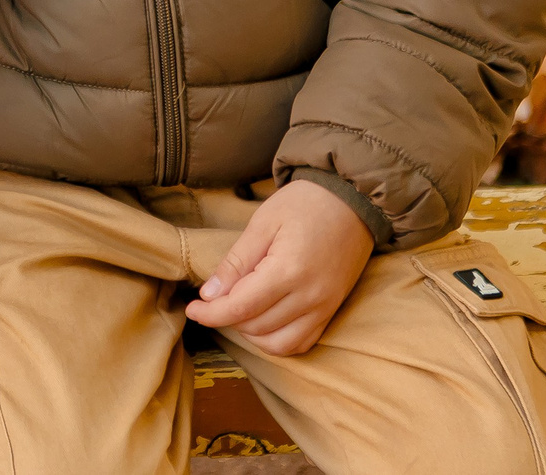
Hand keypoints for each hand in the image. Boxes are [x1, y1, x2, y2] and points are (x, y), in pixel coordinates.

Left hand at [184, 179, 374, 356]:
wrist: (353, 201)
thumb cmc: (305, 204)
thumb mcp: (263, 223)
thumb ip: (236, 262)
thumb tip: (210, 294)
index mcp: (289, 270)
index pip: (241, 307)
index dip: (211, 313)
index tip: (192, 309)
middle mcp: (310, 296)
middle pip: (256, 326)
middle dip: (227, 317)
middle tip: (215, 298)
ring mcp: (325, 308)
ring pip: (278, 343)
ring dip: (251, 332)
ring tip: (239, 307)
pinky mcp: (332, 311)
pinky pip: (301, 344)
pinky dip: (276, 340)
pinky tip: (263, 321)